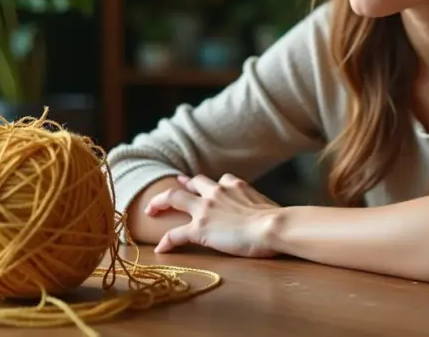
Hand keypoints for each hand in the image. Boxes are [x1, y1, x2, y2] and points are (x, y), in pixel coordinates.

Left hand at [145, 173, 281, 257]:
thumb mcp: (267, 203)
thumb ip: (258, 204)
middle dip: (181, 184)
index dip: (212, 186)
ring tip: (150, 209)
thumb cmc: (278, 220)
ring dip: (160, 201)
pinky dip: (166, 241)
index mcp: (234, 185)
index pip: (220, 180)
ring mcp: (205, 209)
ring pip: (174, 197)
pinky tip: (160, 249)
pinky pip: (175, 234)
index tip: (207, 188)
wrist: (272, 226)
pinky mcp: (199, 229)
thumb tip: (268, 213)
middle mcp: (216, 192)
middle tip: (174, 186)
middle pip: (192, 182)